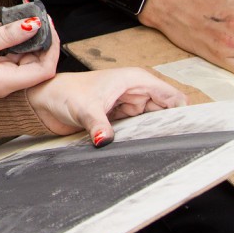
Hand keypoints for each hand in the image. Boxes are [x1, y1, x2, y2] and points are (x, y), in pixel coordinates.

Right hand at [0, 17, 57, 100]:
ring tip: (11, 16)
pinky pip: (7, 59)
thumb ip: (6, 35)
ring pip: (21, 59)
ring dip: (21, 38)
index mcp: (4, 82)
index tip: (46, 22)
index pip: (46, 68)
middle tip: (30, 11)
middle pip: (36, 63)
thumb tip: (35, 24)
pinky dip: (7, 43)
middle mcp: (4, 85)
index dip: (52, 45)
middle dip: (38, 37)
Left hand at [27, 68, 184, 144]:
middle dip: (170, 128)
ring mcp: (129, 105)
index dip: (183, 114)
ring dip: (155, 135)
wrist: (44, 102)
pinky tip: (145, 150)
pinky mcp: (120, 118)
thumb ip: (97, 124)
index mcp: (135, 79)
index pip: (173, 96)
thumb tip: (105, 140)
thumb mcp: (83, 108)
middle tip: (176, 150)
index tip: (189, 135)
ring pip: (154, 123)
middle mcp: (136, 91)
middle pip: (167, 112)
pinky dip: (142, 138)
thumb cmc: (63, 94)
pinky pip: (140, 129)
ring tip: (162, 152)